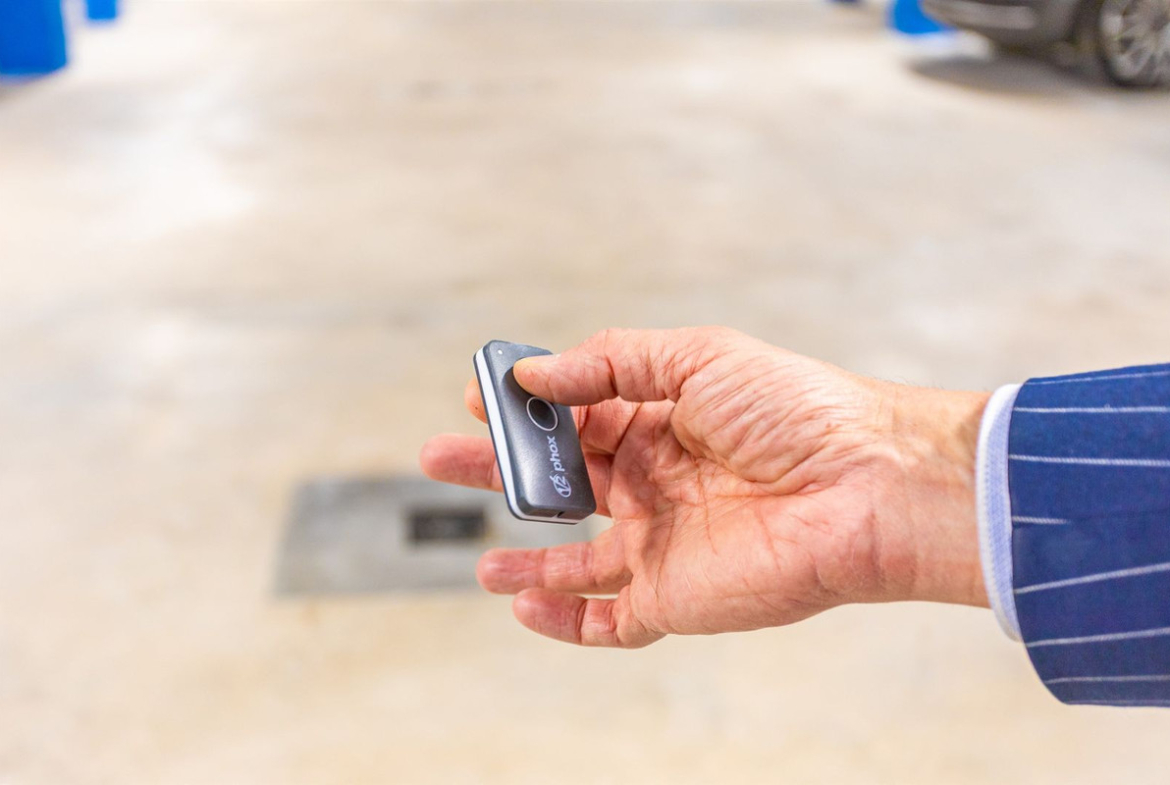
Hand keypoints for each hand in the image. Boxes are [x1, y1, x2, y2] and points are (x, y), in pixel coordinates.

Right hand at [420, 327, 989, 647]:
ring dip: (527, 555)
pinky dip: (562, 617)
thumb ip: (609, 364)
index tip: (481, 395)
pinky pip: (606, 616)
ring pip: (576, 554)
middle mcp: (656, 480)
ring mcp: (662, 541)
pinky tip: (523, 601)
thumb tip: (537, 374)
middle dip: (502, 469)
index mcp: (662, 419)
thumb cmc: (794, 410)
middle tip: (441, 454)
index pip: (578, 412)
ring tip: (482, 558)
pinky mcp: (673, 595)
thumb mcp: (696, 357)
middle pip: (563, 478)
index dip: (529, 405)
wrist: (864, 486)